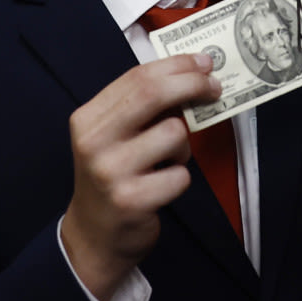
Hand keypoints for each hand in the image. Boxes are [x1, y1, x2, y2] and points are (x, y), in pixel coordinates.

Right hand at [58, 55, 221, 300]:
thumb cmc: (111, 177)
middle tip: (213, 87)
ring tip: (168, 160)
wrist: (94, 237)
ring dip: (184, 146)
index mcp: (88, 118)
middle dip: (192, 84)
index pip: (137, 77)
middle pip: (153, 95)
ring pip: (174, 134)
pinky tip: (162, 186)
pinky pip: (180, 175)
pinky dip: (180, 177)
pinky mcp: (132, 200)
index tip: (203, 63)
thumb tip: (191, 74)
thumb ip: (139, 107)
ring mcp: (111, 172)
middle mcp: (94, 142)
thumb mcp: (111, 137)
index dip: (176, 66)